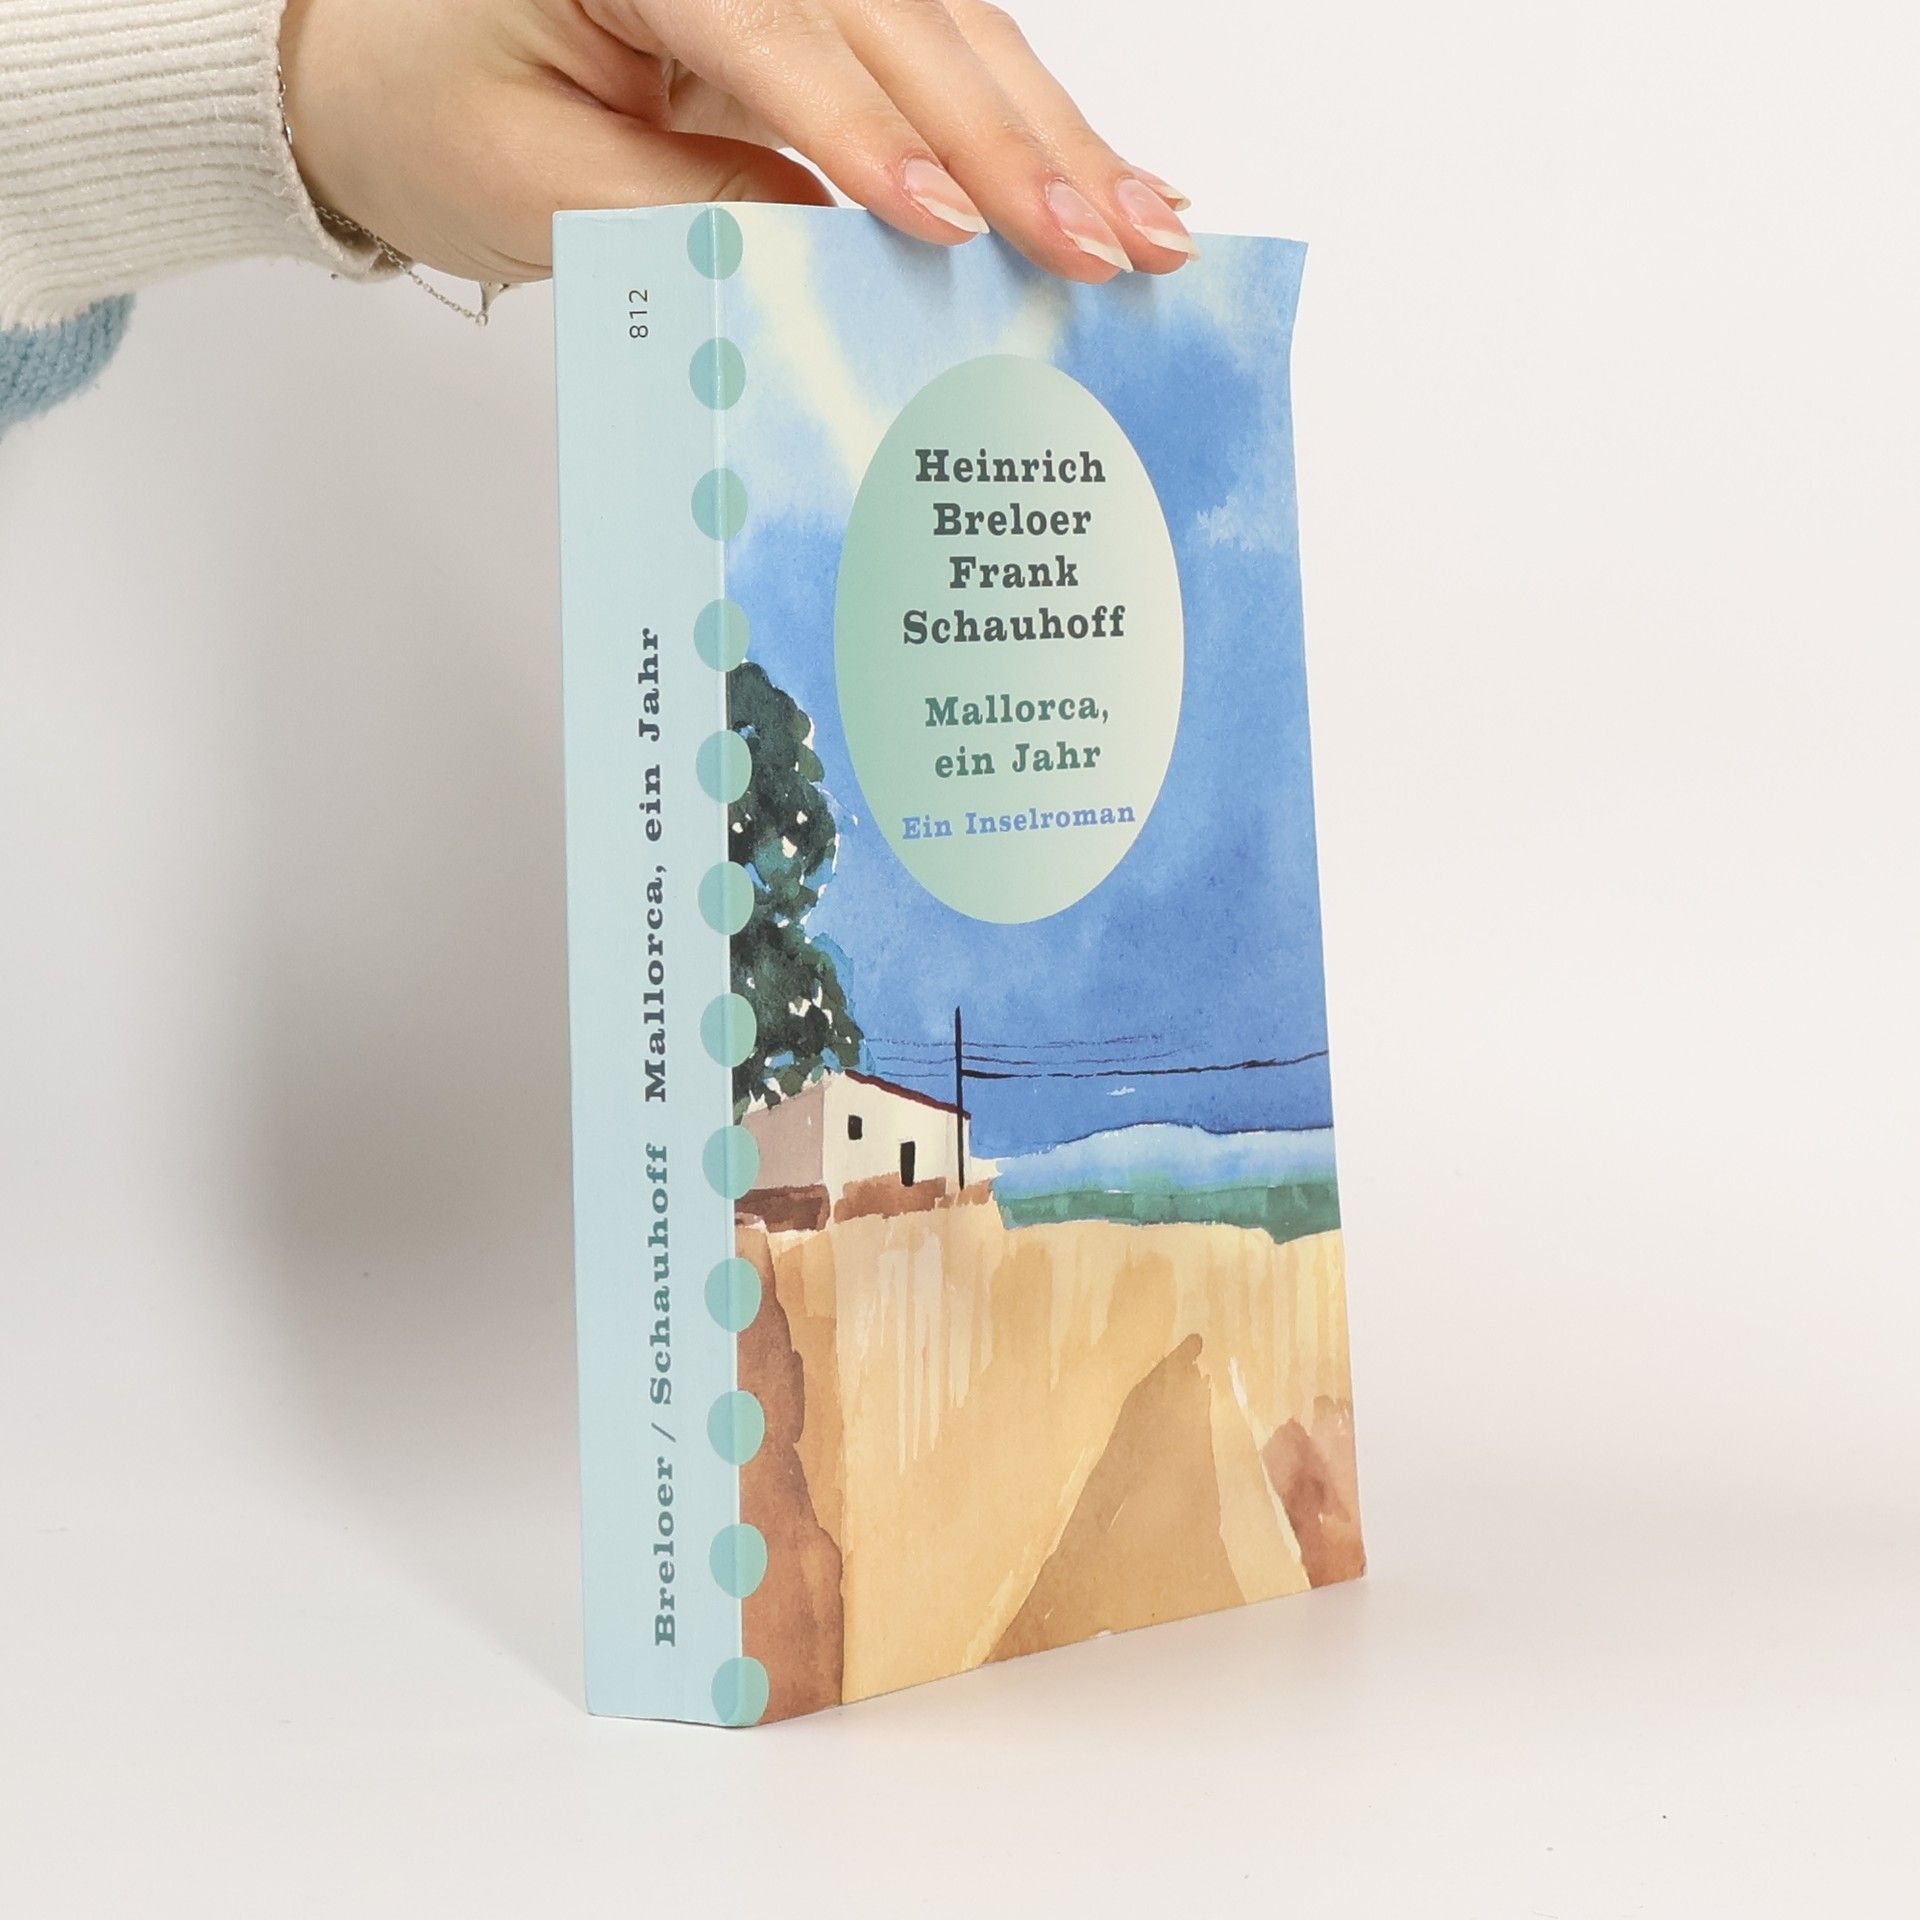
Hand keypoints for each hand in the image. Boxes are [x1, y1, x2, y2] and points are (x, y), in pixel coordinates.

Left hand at [279, 0, 1196, 287]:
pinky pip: (942, 49)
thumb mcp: (541, 189)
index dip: (872, 135)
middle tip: (1109, 246)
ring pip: (951, 28)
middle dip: (1014, 143)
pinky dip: (1026, 122)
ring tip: (1143, 226)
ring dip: (1054, 136)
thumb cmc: (439, 110)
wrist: (387, 61)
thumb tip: (848, 260)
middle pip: (902, 19)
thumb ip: (691, 218)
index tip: (952, 226)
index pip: (774, 31)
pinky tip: (1102, 174)